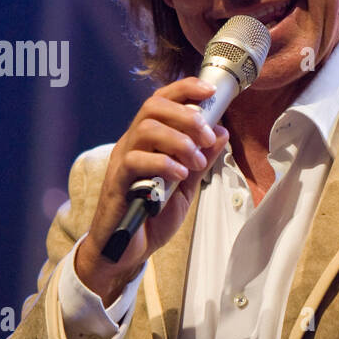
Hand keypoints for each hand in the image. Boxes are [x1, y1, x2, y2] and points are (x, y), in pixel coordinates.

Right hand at [74, 77, 228, 304]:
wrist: (127, 249)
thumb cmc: (152, 215)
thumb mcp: (186, 185)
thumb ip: (201, 160)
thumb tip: (221, 132)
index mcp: (149, 140)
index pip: (162, 100)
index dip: (185, 89)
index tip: (209, 91)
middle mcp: (132, 143)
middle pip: (154, 107)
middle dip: (187, 116)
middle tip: (206, 139)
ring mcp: (123, 160)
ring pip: (146, 128)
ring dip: (179, 140)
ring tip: (195, 161)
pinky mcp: (118, 182)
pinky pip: (136, 160)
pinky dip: (164, 163)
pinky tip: (179, 175)